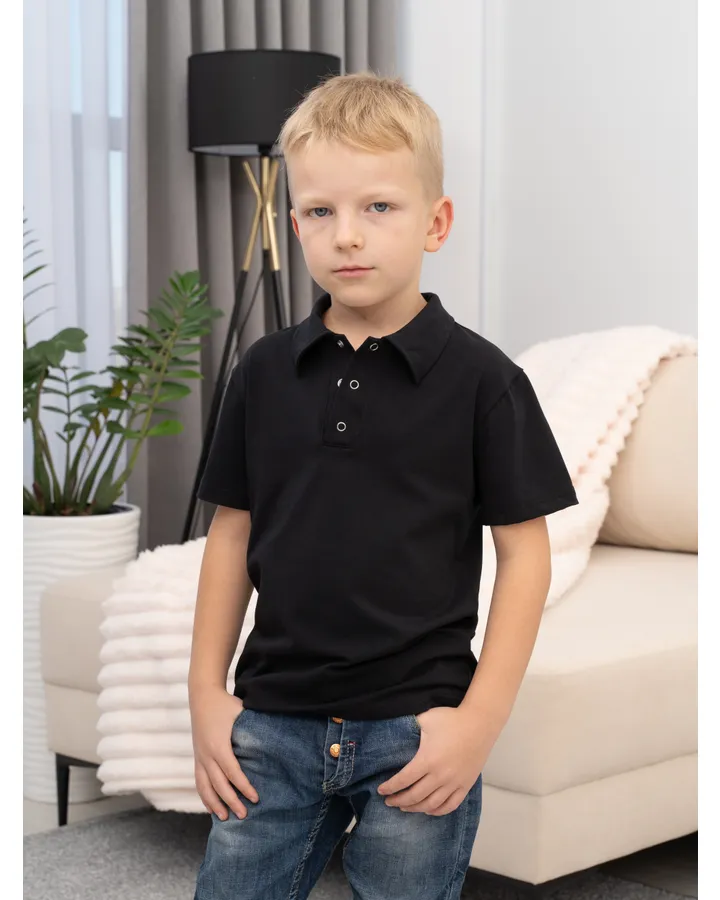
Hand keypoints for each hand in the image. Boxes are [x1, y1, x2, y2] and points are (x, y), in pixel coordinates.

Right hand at [189, 685, 258, 820]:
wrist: (203, 696)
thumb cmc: (226, 704)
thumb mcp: (242, 713)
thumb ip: (254, 729)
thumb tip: (275, 741)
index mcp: (219, 745)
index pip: (233, 772)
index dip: (244, 787)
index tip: (256, 798)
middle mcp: (207, 754)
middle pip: (219, 784)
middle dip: (231, 801)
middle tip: (245, 815)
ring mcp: (200, 757)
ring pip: (205, 787)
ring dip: (215, 804)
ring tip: (225, 818)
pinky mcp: (197, 757)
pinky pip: (199, 781)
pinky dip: (204, 796)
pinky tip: (211, 807)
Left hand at [377, 706, 494, 815]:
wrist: (480, 723)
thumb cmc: (452, 719)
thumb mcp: (426, 719)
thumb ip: (409, 726)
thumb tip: (394, 729)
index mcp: (427, 760)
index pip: (403, 780)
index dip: (390, 787)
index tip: (381, 790)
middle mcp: (440, 775)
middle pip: (415, 796)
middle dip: (399, 800)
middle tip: (389, 801)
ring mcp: (454, 783)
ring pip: (431, 804)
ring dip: (415, 808)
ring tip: (404, 806)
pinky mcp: (465, 785)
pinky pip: (450, 805)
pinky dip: (437, 811)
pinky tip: (428, 810)